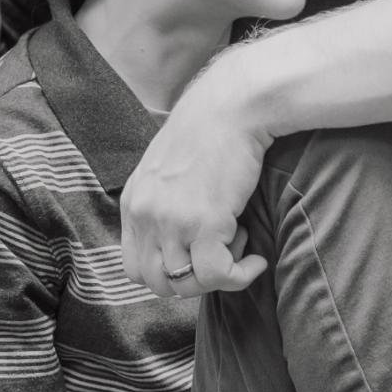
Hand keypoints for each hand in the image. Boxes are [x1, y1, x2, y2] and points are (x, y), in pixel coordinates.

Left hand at [120, 51, 269, 295]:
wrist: (234, 106)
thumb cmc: (212, 130)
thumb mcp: (169, 168)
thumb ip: (163, 202)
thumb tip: (181, 236)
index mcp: (134, 203)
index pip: (134, 268)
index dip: (168, 274)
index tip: (197, 258)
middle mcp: (146, 215)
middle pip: (157, 283)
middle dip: (193, 282)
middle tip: (222, 255)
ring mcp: (172, 221)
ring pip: (187, 285)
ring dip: (219, 277)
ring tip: (241, 246)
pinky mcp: (205, 223)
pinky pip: (218, 275)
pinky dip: (241, 275)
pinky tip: (257, 258)